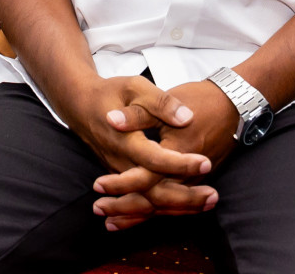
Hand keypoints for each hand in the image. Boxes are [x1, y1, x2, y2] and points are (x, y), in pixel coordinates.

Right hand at [57, 75, 215, 230]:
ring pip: (149, 200)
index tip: (206, 162)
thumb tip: (186, 117)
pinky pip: (144, 199)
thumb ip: (160, 102)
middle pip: (153, 191)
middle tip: (213, 196)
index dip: (181, 163)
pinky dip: (166, 207)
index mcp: (126, 140)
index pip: (155, 159)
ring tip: (209, 202)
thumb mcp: (135, 86)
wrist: (81, 106)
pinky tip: (189, 207)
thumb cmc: (111, 93)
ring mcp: (121, 173)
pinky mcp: (123, 177)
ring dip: (179, 206)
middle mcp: (122, 163)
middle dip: (185, 197)